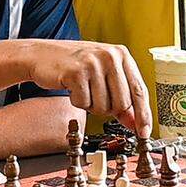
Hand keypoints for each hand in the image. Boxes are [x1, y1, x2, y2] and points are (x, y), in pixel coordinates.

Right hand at [24, 40, 152, 138]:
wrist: (42, 55)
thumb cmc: (74, 65)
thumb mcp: (103, 77)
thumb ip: (121, 98)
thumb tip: (135, 123)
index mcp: (121, 54)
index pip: (139, 90)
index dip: (143, 114)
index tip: (143, 132)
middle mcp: (110, 56)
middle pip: (122, 103)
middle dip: (109, 109)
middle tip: (95, 96)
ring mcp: (93, 63)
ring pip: (103, 107)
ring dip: (91, 105)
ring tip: (83, 88)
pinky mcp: (76, 73)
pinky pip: (84, 104)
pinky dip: (78, 102)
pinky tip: (72, 88)